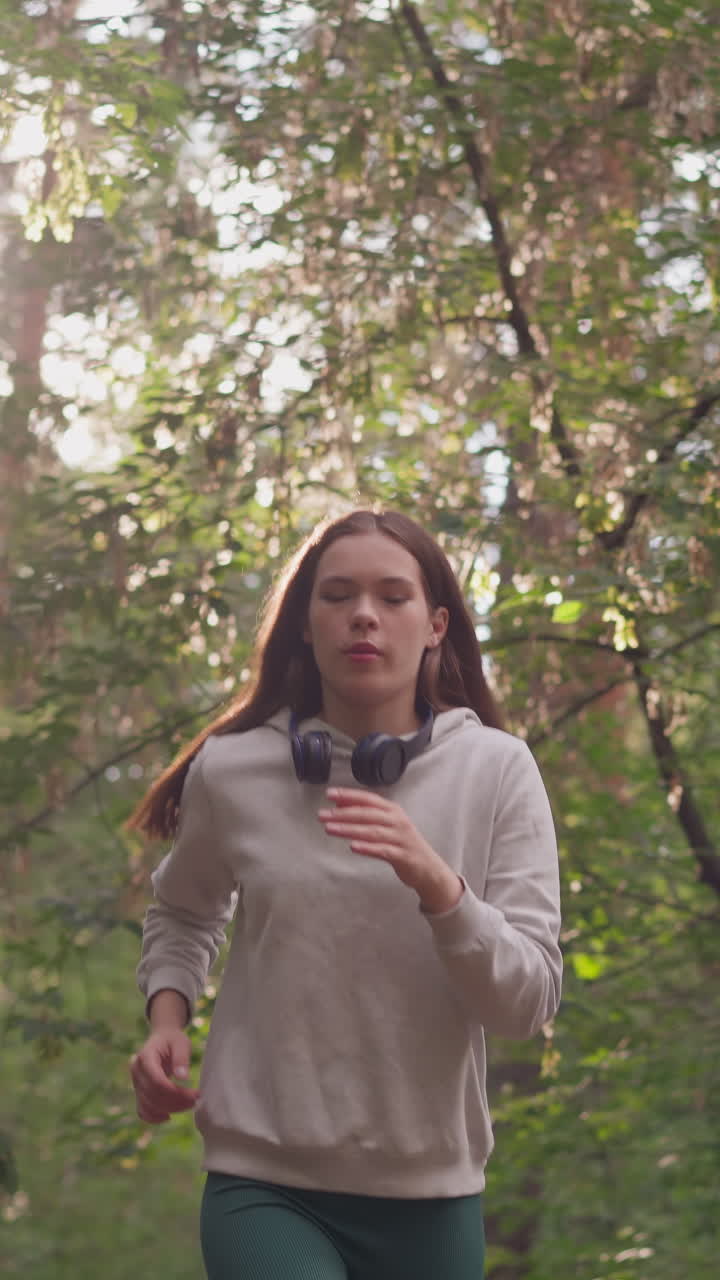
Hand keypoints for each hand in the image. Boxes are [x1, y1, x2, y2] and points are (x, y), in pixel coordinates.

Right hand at [129, 1028, 199, 1123]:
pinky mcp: (139, 1092)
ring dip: (169, 1110)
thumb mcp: (181, 1042)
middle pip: (152, 1095)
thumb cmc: (173, 1040)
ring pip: (147, 1105)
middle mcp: (136, 1072)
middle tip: (196, 1100)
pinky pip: (142, 1110)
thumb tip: (183, 1078)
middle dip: (175, 1102)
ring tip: (188, 1105)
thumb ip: (181, 1058)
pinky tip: (169, 1116)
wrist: (162, 1038)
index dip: (175, 1092)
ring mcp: (135, 1083)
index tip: (194, 1095)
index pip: (157, 1081)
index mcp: (145, 1057)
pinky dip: (154, 1117)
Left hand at [318, 788, 463, 913]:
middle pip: (367, 814)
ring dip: (349, 829)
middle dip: (343, 813)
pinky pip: (383, 850)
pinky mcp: (403, 855)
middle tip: (323, 815)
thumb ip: (367, 815)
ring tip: (330, 828)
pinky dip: (367, 848)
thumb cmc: (403, 844)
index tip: (330, 794)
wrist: (428, 868)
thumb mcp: (387, 825)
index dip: (348, 795)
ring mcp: (401, 838)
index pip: (368, 798)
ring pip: (372, 831)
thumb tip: (340, 805)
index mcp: (392, 810)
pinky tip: (353, 847)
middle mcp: (397, 821)